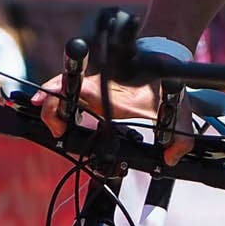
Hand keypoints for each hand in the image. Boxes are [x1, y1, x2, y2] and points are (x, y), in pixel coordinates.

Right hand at [34, 74, 195, 163]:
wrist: (164, 68)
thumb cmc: (165, 85)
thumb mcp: (177, 109)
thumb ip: (180, 137)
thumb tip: (171, 157)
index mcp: (107, 90)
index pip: (74, 86)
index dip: (55, 94)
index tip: (44, 102)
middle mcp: (95, 89)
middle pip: (59, 92)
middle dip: (49, 109)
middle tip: (55, 130)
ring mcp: (92, 94)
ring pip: (61, 98)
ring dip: (52, 113)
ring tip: (57, 131)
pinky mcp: (93, 99)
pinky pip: (71, 104)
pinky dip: (60, 113)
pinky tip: (59, 127)